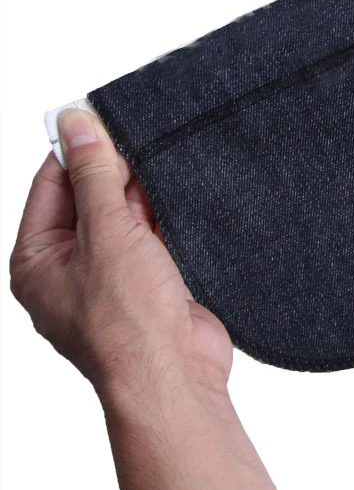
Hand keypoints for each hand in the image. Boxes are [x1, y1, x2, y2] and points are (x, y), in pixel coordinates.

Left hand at [10, 109, 232, 400]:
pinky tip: (179, 195)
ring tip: (163, 167)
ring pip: (123, 214)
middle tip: (141, 140)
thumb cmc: (127, 321)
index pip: (51, 184)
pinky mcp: (149, 281)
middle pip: (88, 196)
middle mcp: (69, 267)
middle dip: (113, 169)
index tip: (99, 116)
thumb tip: (75, 124)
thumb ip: (94, 175)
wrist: (174, 373)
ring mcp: (111, 275)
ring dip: (142, 192)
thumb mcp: (106, 232)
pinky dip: (164, 214)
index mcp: (38, 259)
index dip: (76, 148)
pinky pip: (152, 234)